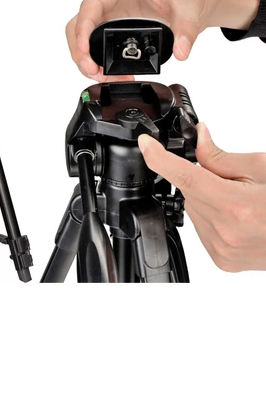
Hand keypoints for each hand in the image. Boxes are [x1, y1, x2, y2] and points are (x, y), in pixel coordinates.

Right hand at [67, 0, 259, 80]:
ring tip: (103, 76)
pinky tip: (110, 71)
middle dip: (81, 50)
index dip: (83, 30)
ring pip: (84, 34)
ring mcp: (111, 7)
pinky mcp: (116, 20)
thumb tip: (181, 51)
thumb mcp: (190, 7)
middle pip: (79, 23)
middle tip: (94, 72)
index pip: (91, 5)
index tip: (85, 51)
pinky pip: (96, 40)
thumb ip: (186, 30)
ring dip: (87, 57)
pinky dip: (98, 57)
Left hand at [137, 123, 265, 271]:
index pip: (185, 177)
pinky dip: (213, 218)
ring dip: (208, 200)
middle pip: (190, 193)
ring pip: (194, 211)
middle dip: (203, 180)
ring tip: (242, 202)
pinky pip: (202, 230)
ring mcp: (224, 251)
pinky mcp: (224, 262)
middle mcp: (226, 233)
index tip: (146, 145)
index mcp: (237, 207)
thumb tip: (198, 139)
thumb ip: (222, 158)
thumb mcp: (263, 168)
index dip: (159, 158)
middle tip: (233, 181)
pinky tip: (239, 217)